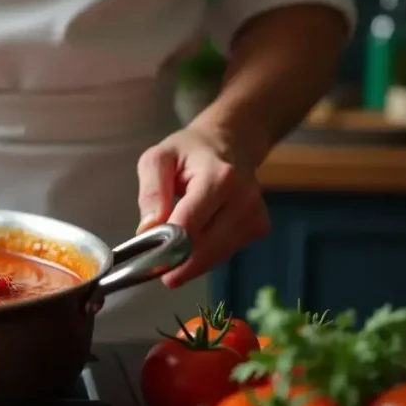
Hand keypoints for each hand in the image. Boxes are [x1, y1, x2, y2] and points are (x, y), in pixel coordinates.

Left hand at [135, 123, 270, 287]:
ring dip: (189, 261)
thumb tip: (148, 230)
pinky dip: (204, 255)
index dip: (165, 248)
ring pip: (213, 257)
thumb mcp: (158, 159)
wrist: (230, 142)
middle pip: (204, 249)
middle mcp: (244, 199)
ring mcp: (255, 216)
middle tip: (153, 263)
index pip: (189, 226)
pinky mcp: (259, 229)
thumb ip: (151, 192)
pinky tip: (195, 238)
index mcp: (219, 178)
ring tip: (172, 244)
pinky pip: (223, 254)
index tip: (147, 261)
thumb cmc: (189, 152)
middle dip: (176, 262)